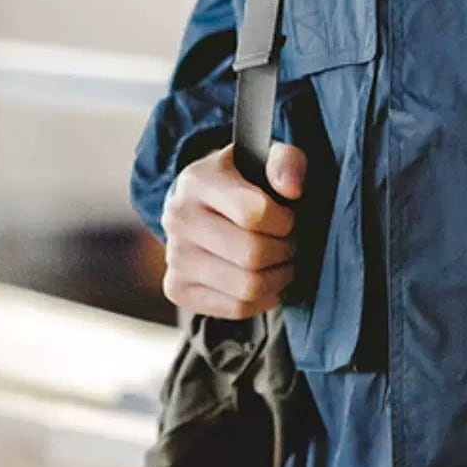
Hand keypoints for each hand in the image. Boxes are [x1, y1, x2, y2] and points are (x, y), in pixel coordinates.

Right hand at [160, 142, 305, 318]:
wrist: (204, 204)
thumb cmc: (245, 182)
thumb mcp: (266, 158)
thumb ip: (286, 161)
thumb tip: (292, 188)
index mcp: (198, 180)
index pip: (254, 214)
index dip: (284, 221)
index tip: (287, 218)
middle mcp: (178, 218)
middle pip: (253, 255)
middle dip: (285, 251)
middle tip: (289, 243)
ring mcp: (174, 257)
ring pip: (248, 287)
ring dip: (279, 278)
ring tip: (280, 262)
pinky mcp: (177, 288)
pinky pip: (236, 308)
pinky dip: (263, 299)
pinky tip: (266, 280)